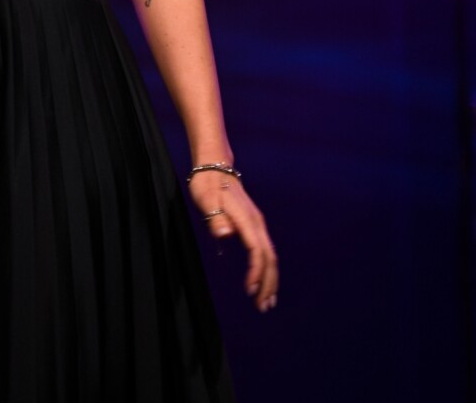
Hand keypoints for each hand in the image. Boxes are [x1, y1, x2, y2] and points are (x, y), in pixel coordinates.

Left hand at [190, 168, 277, 311]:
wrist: (216, 167)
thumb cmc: (207, 184)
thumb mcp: (205, 198)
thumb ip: (214, 217)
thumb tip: (225, 234)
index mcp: (247, 219)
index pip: (257, 251)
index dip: (256, 272)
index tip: (249, 290)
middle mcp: (257, 224)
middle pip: (269, 258)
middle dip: (268, 283)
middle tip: (263, 307)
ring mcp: (257, 225)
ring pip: (270, 256)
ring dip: (270, 280)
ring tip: (266, 302)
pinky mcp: (254, 227)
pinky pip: (265, 252)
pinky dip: (266, 270)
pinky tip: (262, 282)